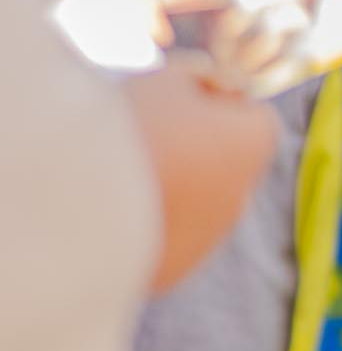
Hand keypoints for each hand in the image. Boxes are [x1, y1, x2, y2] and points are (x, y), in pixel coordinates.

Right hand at [123, 65, 277, 291]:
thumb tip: (213, 89)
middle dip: (196, 144)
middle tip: (143, 133)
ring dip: (171, 184)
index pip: (254, 116)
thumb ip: (200, 78)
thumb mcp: (165, 81)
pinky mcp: (173, 272)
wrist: (78, 208)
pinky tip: (111, 210)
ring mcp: (209, 240)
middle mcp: (241, 197)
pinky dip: (148, 222)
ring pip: (197, 200)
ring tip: (119, 172)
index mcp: (252, 147)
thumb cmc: (132, 130)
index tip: (178, 100)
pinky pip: (167, 235)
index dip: (220, 102)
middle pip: (226, 159)